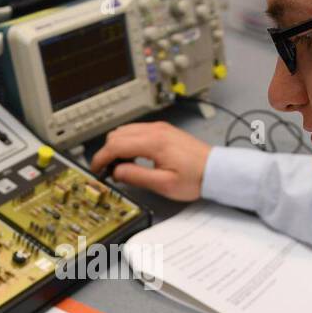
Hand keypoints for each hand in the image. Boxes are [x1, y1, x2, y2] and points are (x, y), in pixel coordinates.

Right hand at [88, 121, 211, 200]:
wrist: (215, 170)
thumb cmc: (195, 178)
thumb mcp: (163, 184)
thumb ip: (136, 177)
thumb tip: (116, 172)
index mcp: (154, 142)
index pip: (116, 144)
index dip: (101, 157)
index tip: (95, 169)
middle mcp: (155, 130)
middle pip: (117, 134)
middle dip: (107, 152)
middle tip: (107, 171)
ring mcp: (159, 128)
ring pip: (125, 130)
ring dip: (116, 146)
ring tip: (119, 166)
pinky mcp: (163, 130)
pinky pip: (136, 131)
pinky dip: (127, 142)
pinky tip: (132, 158)